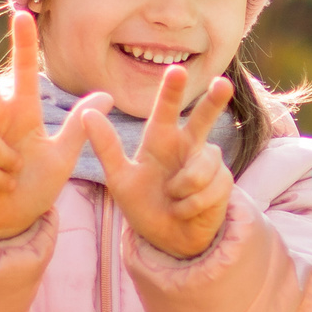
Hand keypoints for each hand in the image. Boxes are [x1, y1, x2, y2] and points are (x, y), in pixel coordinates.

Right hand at [0, 12, 97, 240]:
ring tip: (12, 176)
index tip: (24, 14)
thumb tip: (107, 95)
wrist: (12, 219)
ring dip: (2, 161)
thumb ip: (80, 127)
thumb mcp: (63, 157)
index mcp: (24, 115)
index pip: (24, 75)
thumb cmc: (36, 185)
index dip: (24, 46)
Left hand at [87, 62, 234, 259]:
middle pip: (203, 117)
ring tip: (174, 199)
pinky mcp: (224, 183)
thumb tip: (88, 112)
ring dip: (184, 187)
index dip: (170, 91)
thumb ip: (106, 147)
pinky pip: (212, 186)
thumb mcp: (119, 179)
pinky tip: (186, 210)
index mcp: (161, 140)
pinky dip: (193, 203)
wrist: (167, 240)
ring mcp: (208, 164)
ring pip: (204, 163)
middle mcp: (187, 146)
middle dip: (214, 100)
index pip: (166, 110)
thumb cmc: (143, 206)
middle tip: (222, 83)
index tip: (175, 70)